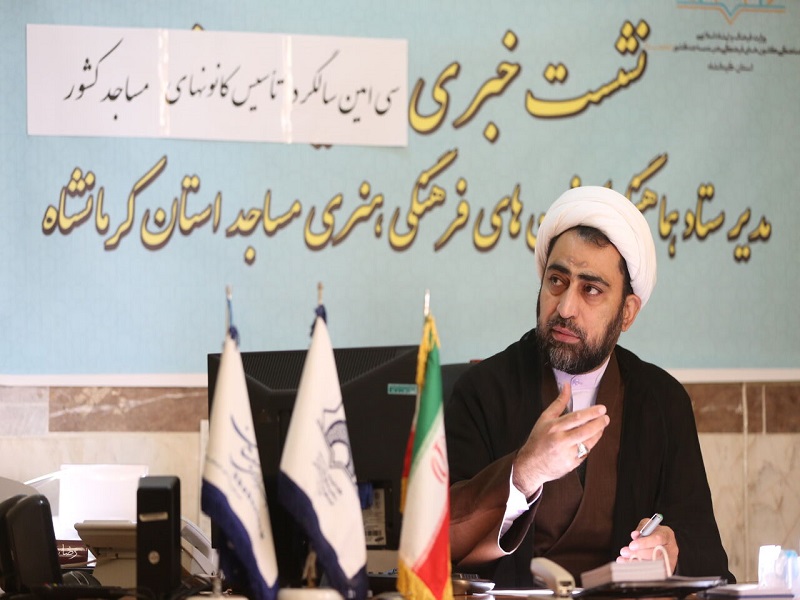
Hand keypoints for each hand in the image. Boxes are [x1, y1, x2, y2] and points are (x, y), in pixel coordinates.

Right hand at [511, 381, 608, 496]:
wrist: (531, 464)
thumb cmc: (538, 439)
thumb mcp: (545, 418)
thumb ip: (559, 402)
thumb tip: (567, 386)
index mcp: (553, 427)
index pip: (576, 418)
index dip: (591, 413)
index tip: (601, 409)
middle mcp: (560, 440)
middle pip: (585, 431)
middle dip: (599, 423)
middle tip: (606, 417)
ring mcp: (567, 454)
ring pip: (588, 443)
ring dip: (597, 434)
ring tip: (601, 427)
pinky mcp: (571, 464)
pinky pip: (585, 453)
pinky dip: (590, 445)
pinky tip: (591, 439)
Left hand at [617, 521, 678, 572]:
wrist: (663, 543)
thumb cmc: (654, 533)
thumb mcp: (648, 525)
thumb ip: (641, 528)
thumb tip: (635, 535)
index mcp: (667, 535)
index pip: (658, 539)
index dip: (644, 543)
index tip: (631, 545)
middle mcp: (671, 549)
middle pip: (656, 553)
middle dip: (638, 554)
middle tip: (624, 552)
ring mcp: (670, 561)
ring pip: (654, 564)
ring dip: (637, 563)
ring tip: (623, 559)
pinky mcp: (666, 570)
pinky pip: (653, 572)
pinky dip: (640, 569)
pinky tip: (629, 565)